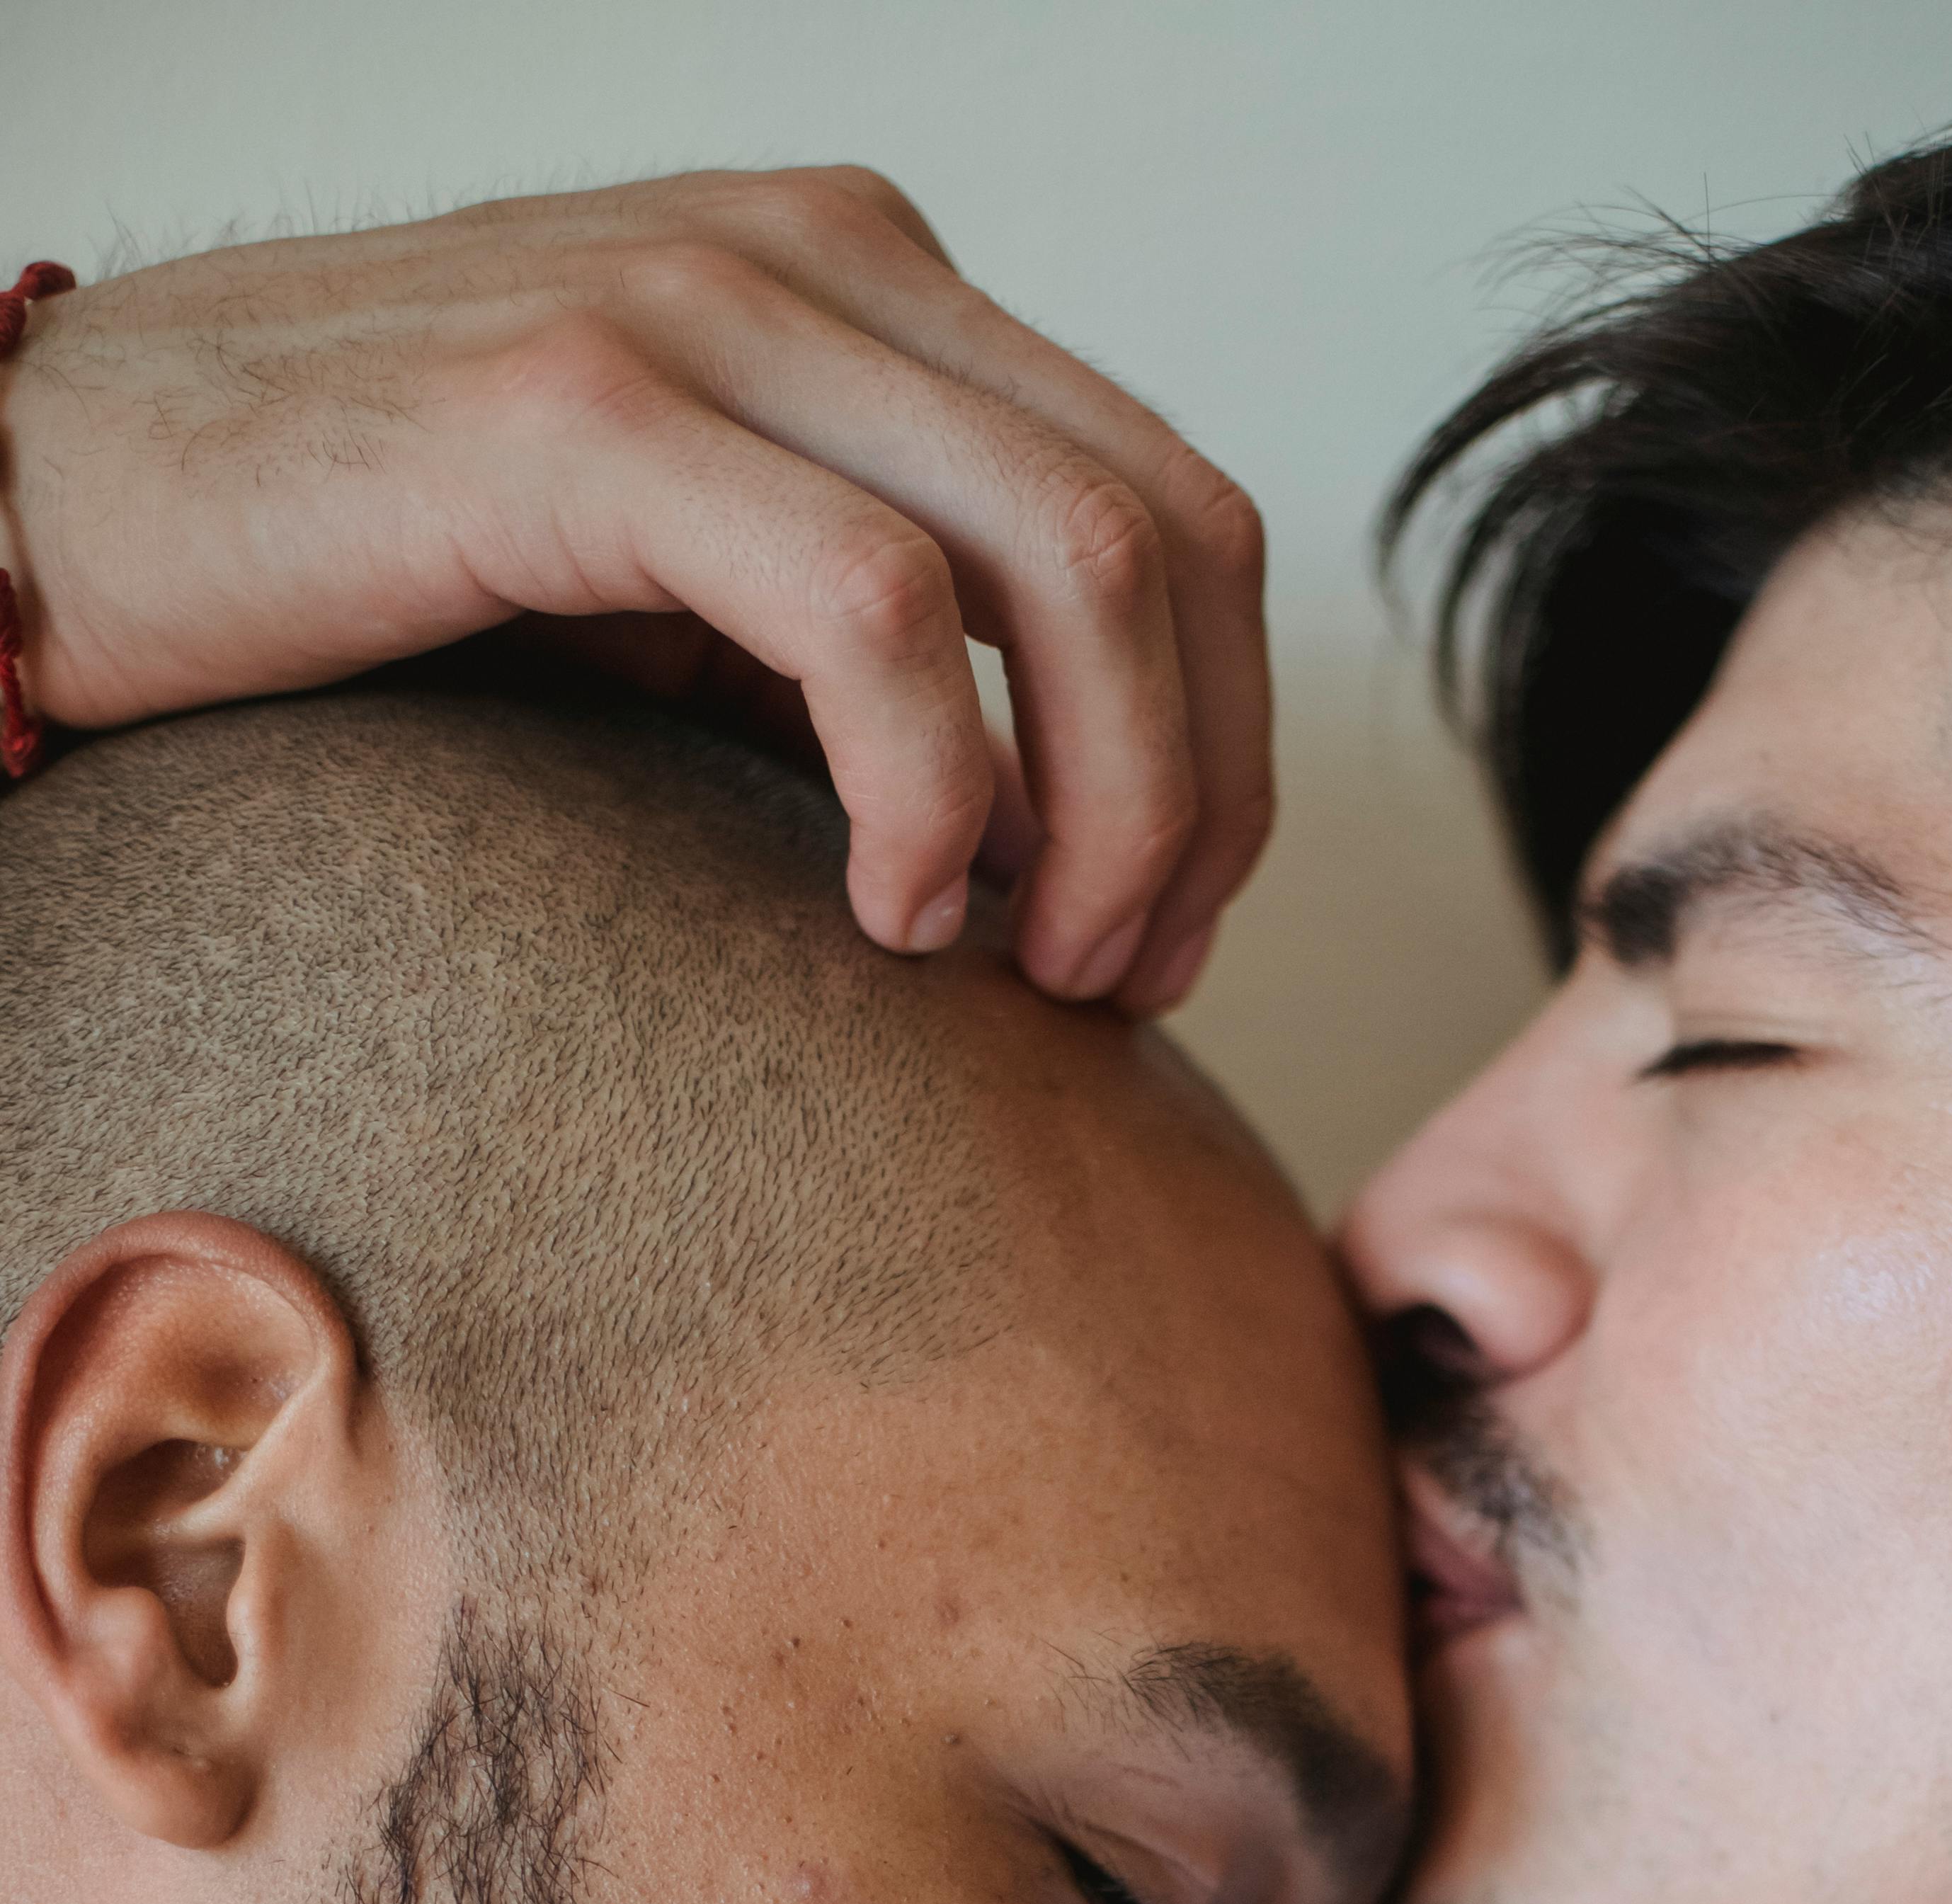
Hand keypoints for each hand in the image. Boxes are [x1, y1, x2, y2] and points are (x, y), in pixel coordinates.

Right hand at [0, 176, 1267, 1004]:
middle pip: (1167, 536)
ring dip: (1103, 815)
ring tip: (1024, 969)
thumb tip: (1053, 847)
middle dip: (1195, 800)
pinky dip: (933, 789)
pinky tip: (890, 911)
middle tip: (1114, 985)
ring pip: (1071, 559)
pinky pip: (872, 606)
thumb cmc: (375, 572)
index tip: (1161, 936)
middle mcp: (815, 257)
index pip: (1173, 510)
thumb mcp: (680, 599)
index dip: (1223, 752)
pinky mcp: (580, 411)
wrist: (67, 498)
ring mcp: (701, 310)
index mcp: (867, 288)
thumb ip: (865, 665)